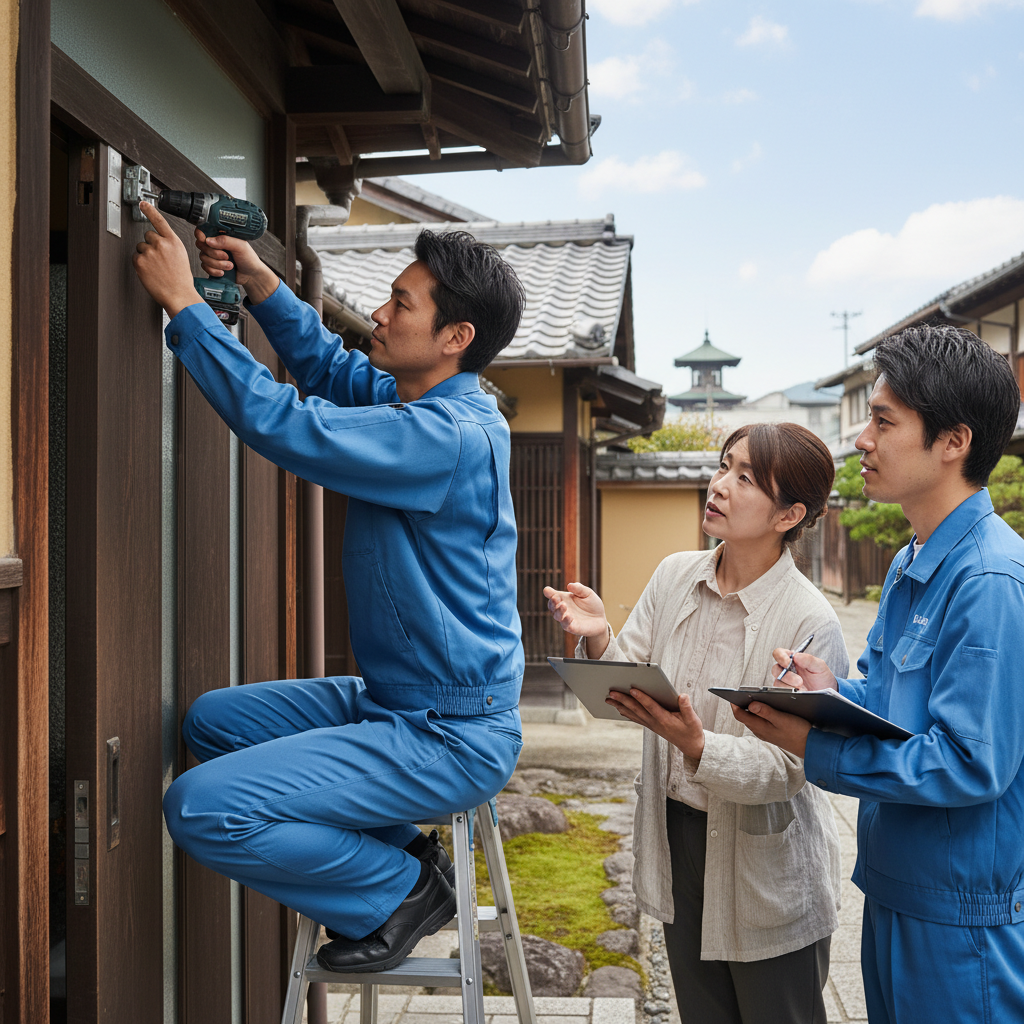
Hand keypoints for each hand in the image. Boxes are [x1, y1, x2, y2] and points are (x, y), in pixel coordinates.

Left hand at [132, 202, 204, 317]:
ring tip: (156, 268)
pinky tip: (150, 272)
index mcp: (174, 242)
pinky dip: (140, 265)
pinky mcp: (140, 261)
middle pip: (148, 236)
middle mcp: (161, 244)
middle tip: (158, 259)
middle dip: (150, 245)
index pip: (159, 221)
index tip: (143, 203)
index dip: (150, 210)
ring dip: (145, 256)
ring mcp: (150, 252)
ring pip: (141, 247)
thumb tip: (159, 242)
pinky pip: (135, 258)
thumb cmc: (181, 280)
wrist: (179, 295)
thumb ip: (170, 246)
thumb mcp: (181, 257)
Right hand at [195, 229, 278, 302]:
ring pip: (203, 257)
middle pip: (201, 245)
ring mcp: (212, 255)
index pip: (203, 230)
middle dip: (214, 253)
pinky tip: (223, 272)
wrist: (251, 276)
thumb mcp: (240, 246)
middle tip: (227, 256)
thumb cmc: (249, 258)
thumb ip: (225, 241)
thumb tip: (208, 240)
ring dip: (217, 264)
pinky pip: (204, 267)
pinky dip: (214, 271)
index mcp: (221, 235)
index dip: (200, 234)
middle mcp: (215, 244)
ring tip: (230, 266)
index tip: (204, 240)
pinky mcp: (211, 266)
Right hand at [543, 583, 607, 639]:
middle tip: (555, 598)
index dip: (548, 593)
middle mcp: (563, 609)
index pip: (553, 595)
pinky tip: (569, 616)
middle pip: (552, 606)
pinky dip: (566, 621)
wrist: (601, 619)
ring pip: (557, 616)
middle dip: (552, 602)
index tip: (547, 590)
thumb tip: (569, 585)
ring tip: (564, 606)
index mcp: (564, 599)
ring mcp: (566, 619)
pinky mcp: (572, 627)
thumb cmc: (592, 604)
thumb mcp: (588, 593)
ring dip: (559, 611)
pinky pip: (566, 625)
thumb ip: (579, 588)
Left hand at [607, 689, 704, 761]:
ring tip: (608, 699)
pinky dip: (626, 713)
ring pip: (633, 714)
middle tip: (611, 692)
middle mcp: (655, 722)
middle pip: (637, 709)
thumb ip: (687, 708)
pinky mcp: (651, 725)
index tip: (632, 689)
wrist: (690, 746)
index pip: (651, 706)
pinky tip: (618, 708)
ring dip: (620, 706)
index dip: (642, 698)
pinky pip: (636, 718)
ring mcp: (651, 725)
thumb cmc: (691, 730)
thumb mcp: (693, 720)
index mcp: (665, 719)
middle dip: (623, 700)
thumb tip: (682, 696)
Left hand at [731, 701, 811, 757]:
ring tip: (753, 698)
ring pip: (753, 720)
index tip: (732, 694)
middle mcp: (760, 731)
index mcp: (760, 727)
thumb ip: (765, 711)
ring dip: (751, 709)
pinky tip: (767, 708)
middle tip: (742, 693)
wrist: (811, 747)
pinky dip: (760, 714)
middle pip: (745, 717)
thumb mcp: (781, 719)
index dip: (734, 704)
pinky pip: (761, 722)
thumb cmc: (798, 732)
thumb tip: (750, 704)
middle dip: (742, 705)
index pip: (739, 715)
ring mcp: (766, 733)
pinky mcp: (773, 734)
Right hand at [771, 648, 836, 691]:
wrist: (826, 693)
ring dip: (788, 686)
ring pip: (778, 682)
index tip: (787, 663)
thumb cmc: (822, 678)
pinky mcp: (786, 692)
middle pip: (776, 669)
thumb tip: (796, 656)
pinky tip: (798, 693)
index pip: (779, 653)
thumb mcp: (820, 666)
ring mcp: (785, 681)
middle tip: (799, 681)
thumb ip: (809, 659)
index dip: (780, 657)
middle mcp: (786, 670)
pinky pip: (780, 692)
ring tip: (801, 688)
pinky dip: (788, 692)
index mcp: (793, 659)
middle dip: (786, 676)